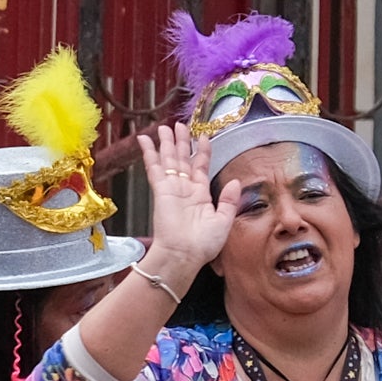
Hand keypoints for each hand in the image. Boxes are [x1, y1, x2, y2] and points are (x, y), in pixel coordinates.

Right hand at [134, 125, 240, 277]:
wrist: (183, 255)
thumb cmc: (203, 245)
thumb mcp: (224, 221)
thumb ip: (229, 201)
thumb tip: (236, 181)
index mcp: (200, 195)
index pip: (200, 166)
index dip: (202, 150)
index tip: (202, 136)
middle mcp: (185, 189)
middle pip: (183, 159)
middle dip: (181, 141)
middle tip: (179, 125)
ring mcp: (172, 189)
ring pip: (169, 159)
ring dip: (167, 142)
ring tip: (165, 126)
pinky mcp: (160, 190)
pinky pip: (154, 167)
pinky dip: (149, 152)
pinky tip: (145, 138)